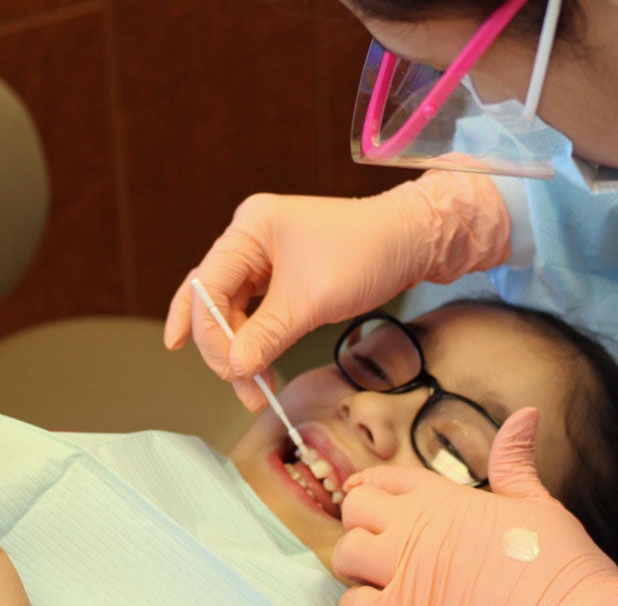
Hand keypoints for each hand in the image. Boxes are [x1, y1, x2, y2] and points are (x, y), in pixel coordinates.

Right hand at [164, 170, 509, 408]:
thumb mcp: (311, 301)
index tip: (225, 368)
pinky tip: (256, 366)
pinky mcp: (281, 272)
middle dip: (224, 346)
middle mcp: (250, 237)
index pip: (208, 283)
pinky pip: (255, 309)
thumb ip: (266, 335)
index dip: (205, 329)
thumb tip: (234, 367)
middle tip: (241, 385)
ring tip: (255, 389)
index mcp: (250, 227)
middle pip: (214, 298)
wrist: (412, 241)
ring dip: (241, 349)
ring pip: (233, 309)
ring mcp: (265, 254)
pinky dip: (256, 339)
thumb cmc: (365, 255)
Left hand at [333, 408, 617, 605]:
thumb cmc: (563, 565)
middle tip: (378, 543)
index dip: (369, 486)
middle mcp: (415, 529)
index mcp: (442, 499)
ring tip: (380, 579)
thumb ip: (514, 461)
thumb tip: (526, 415)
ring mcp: (404, 574)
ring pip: (344, 558)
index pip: (384, 479)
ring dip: (358, 569)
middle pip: (354, 511)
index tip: (361, 493)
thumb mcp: (539, 505)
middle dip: (361, 525)